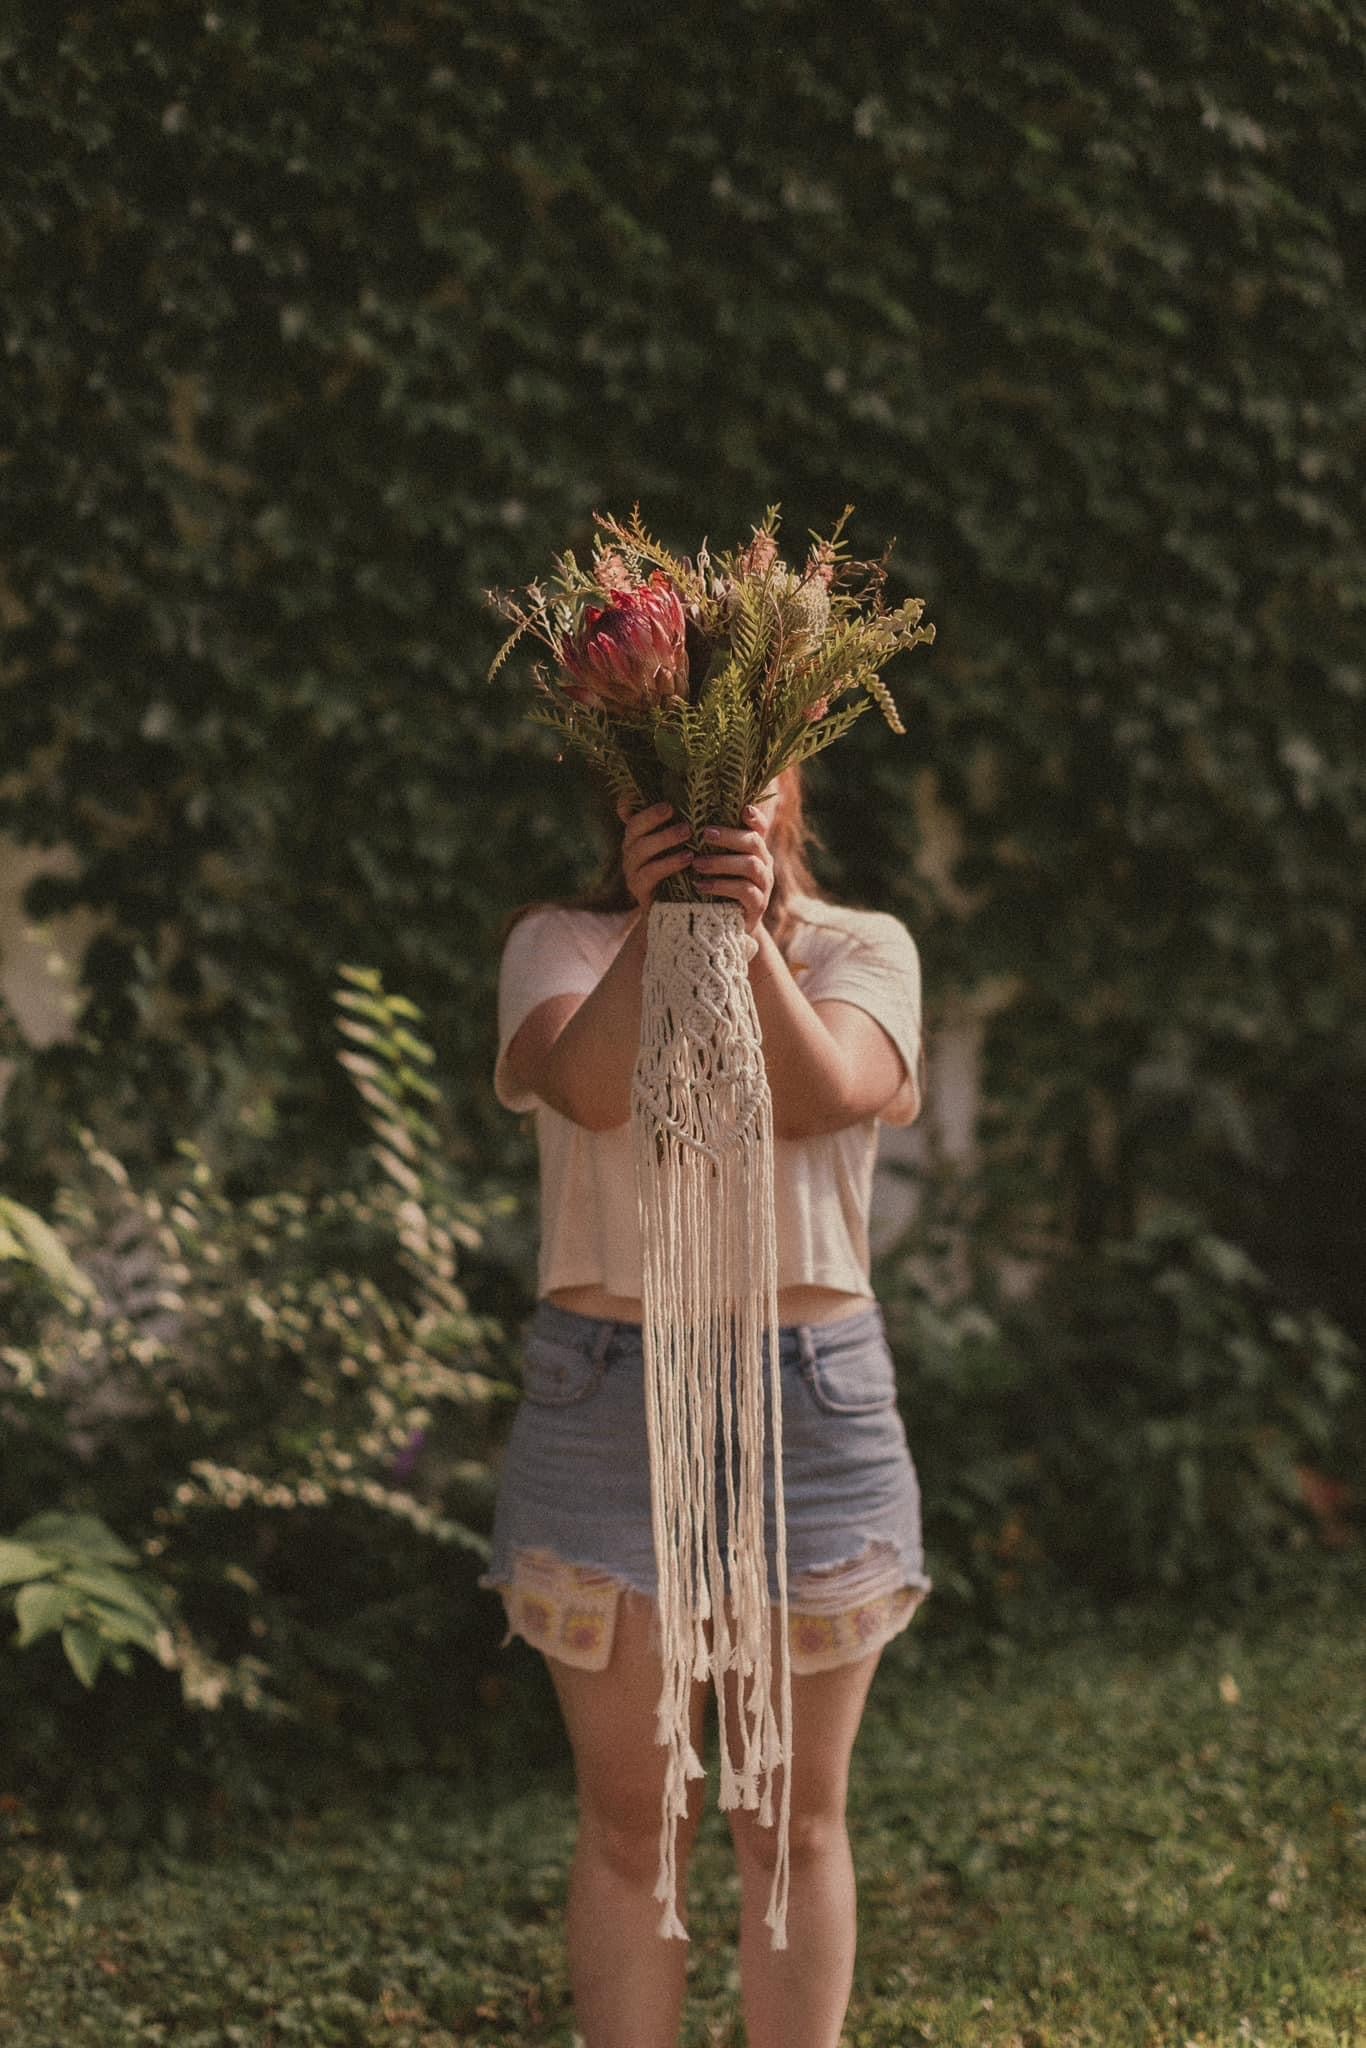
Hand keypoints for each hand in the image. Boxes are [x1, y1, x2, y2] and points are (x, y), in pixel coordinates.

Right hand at [616, 796, 694, 913]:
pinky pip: (649, 873)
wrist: (679, 914)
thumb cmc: (686, 872)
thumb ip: (688, 826)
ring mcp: (632, 870)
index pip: (628, 813)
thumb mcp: (686, 846)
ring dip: (664, 838)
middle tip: (673, 809)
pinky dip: (668, 864)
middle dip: (652, 816)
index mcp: (639, 835)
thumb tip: (711, 798)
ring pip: (640, 849)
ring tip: (687, 833)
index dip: (630, 801)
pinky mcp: (639, 889)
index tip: (646, 789)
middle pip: (633, 827)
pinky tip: (687, 859)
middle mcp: (631, 850)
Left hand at [690, 801, 775, 935]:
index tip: (743, 809)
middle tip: (705, 833)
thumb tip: (688, 819)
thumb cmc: (716, 888)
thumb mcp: (716, 864)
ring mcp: (764, 884)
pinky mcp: (758, 905)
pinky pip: (744, 891)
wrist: (726, 927)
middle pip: (754, 842)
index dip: (755, 817)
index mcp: (755, 849)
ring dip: (722, 862)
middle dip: (729, 836)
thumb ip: (711, 845)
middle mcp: (764, 863)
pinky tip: (701, 886)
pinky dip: (721, 886)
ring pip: (750, 865)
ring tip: (697, 864)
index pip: (760, 827)